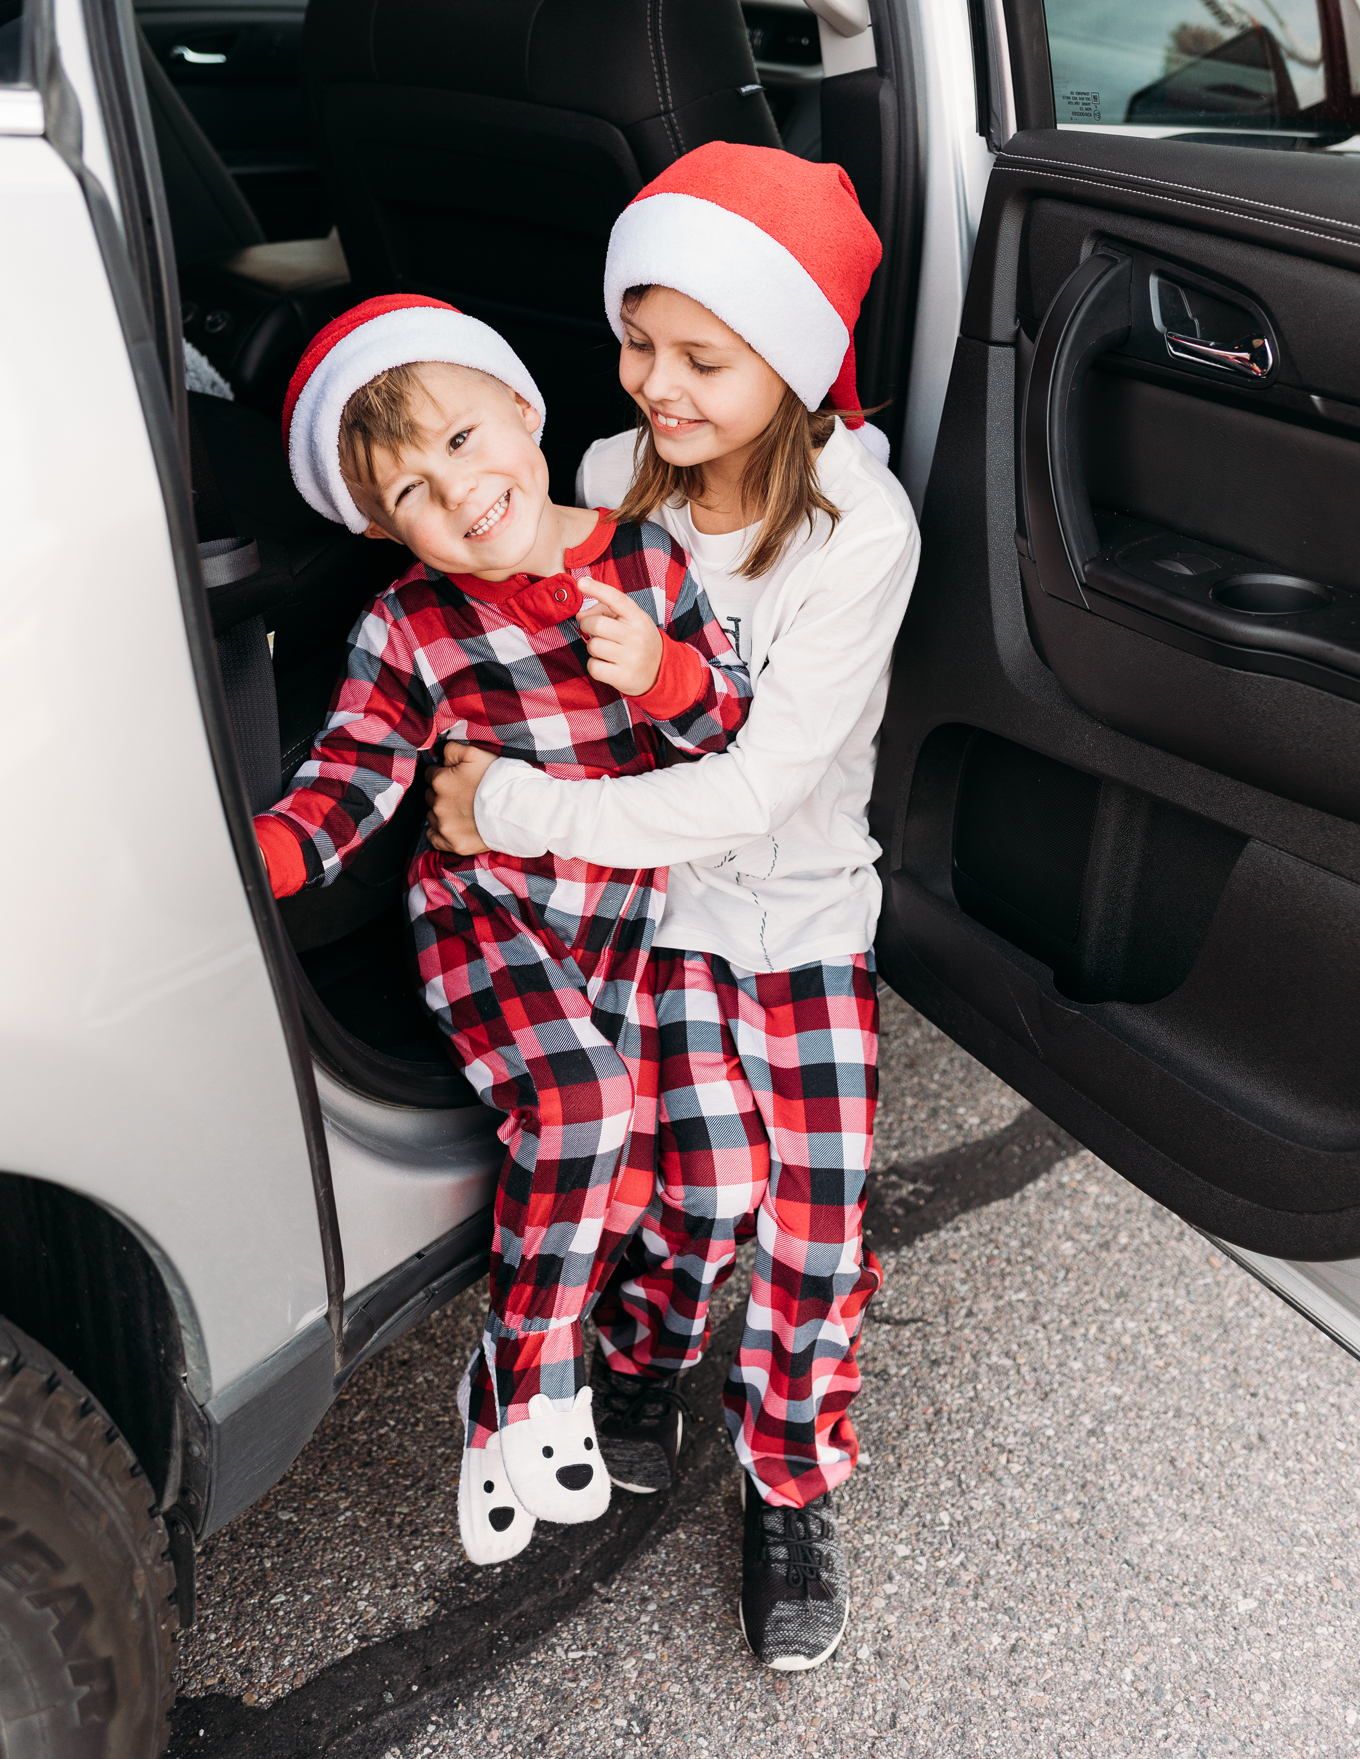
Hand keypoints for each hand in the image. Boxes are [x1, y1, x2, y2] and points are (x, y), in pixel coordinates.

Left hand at [425, 742, 495, 854]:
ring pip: (432, 816)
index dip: (444, 773)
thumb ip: (451, 750)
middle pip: (430, 796)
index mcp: (440, 781)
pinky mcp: (454, 844)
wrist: (518, 808)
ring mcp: (445, 827)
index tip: (457, 777)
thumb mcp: (475, 752)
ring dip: (442, 813)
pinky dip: (439, 833)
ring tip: (464, 811)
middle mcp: (438, 805)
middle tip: (463, 794)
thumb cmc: (499, 778)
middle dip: (443, 793)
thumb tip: (441, 758)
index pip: (431, 774)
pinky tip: (453, 827)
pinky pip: (434, 839)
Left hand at [576, 579, 662, 696]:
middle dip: (587, 625)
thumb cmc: (638, 641)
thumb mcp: (630, 621)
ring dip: (593, 647)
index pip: (616, 599)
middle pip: (597, 624)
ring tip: (605, 650)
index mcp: (639, 618)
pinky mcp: (624, 677)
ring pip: (593, 646)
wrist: (661, 671)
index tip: (581, 583)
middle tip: (591, 629)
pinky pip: (594, 667)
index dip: (597, 589)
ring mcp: (632, 658)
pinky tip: (606, 664)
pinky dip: (594, 665)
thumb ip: (604, 612)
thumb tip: (580, 616)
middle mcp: (637, 637)